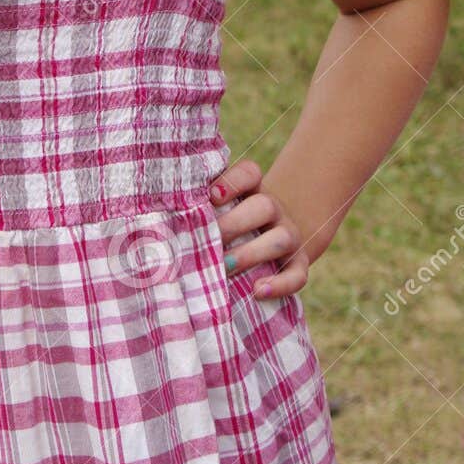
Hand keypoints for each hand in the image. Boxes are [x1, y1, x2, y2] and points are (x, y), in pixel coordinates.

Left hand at [208, 158, 308, 298]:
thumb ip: (200, 210)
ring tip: (224, 268)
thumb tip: (165, 220)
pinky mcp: (298, 263)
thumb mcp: (219, 212)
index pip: (250, 173)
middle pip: (264, 205)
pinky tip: (258, 290)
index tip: (211, 196)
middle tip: (207, 241)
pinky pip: (297, 274)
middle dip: (233, 224)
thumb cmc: (229, 226)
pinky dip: (281, 284)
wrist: (270, 244)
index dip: (232, 182)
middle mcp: (274, 209)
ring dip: (250, 253)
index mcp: (253, 190)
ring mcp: (290, 235)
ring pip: (281, 238)